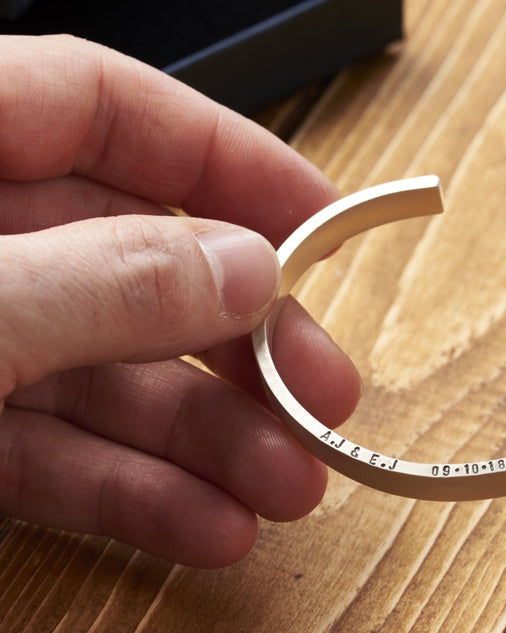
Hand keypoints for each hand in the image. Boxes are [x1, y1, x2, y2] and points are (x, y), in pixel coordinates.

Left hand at [0, 35, 360, 566]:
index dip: (227, 156)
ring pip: (106, 375)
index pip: (107, 106)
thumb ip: (101, 283)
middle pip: (133, 259)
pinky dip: (132, 494)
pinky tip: (205, 526)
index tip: (323, 221)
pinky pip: (52, 454)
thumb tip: (243, 270)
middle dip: (242, 337)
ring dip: (208, 440)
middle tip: (326, 390)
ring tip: (288, 487)